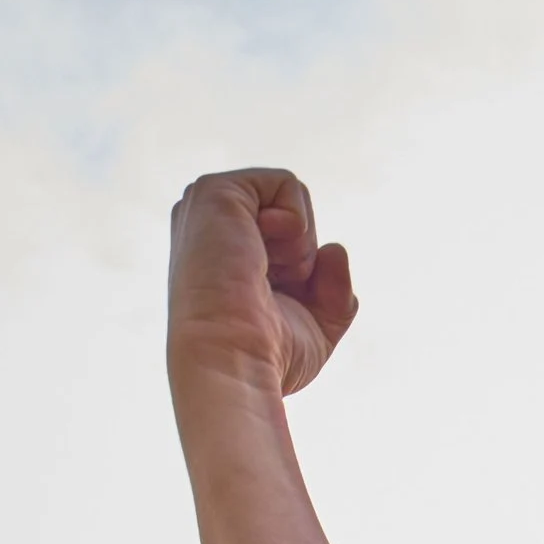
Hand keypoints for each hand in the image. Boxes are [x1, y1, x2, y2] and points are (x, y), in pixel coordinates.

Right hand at [168, 169, 355, 400]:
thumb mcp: (318, 323)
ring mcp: (209, 206)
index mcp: (225, 251)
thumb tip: (334, 249)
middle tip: (273, 292)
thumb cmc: (269, 354)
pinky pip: (287, 183)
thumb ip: (334, 288)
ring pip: (291, 198)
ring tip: (265, 275)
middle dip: (303, 259)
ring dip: (299, 248)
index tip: (278, 305)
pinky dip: (296, 225)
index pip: (289, 239)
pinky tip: (267, 256)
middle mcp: (212, 225)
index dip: (303, 273)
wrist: (233, 360)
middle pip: (293, 217)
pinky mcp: (215, 191)